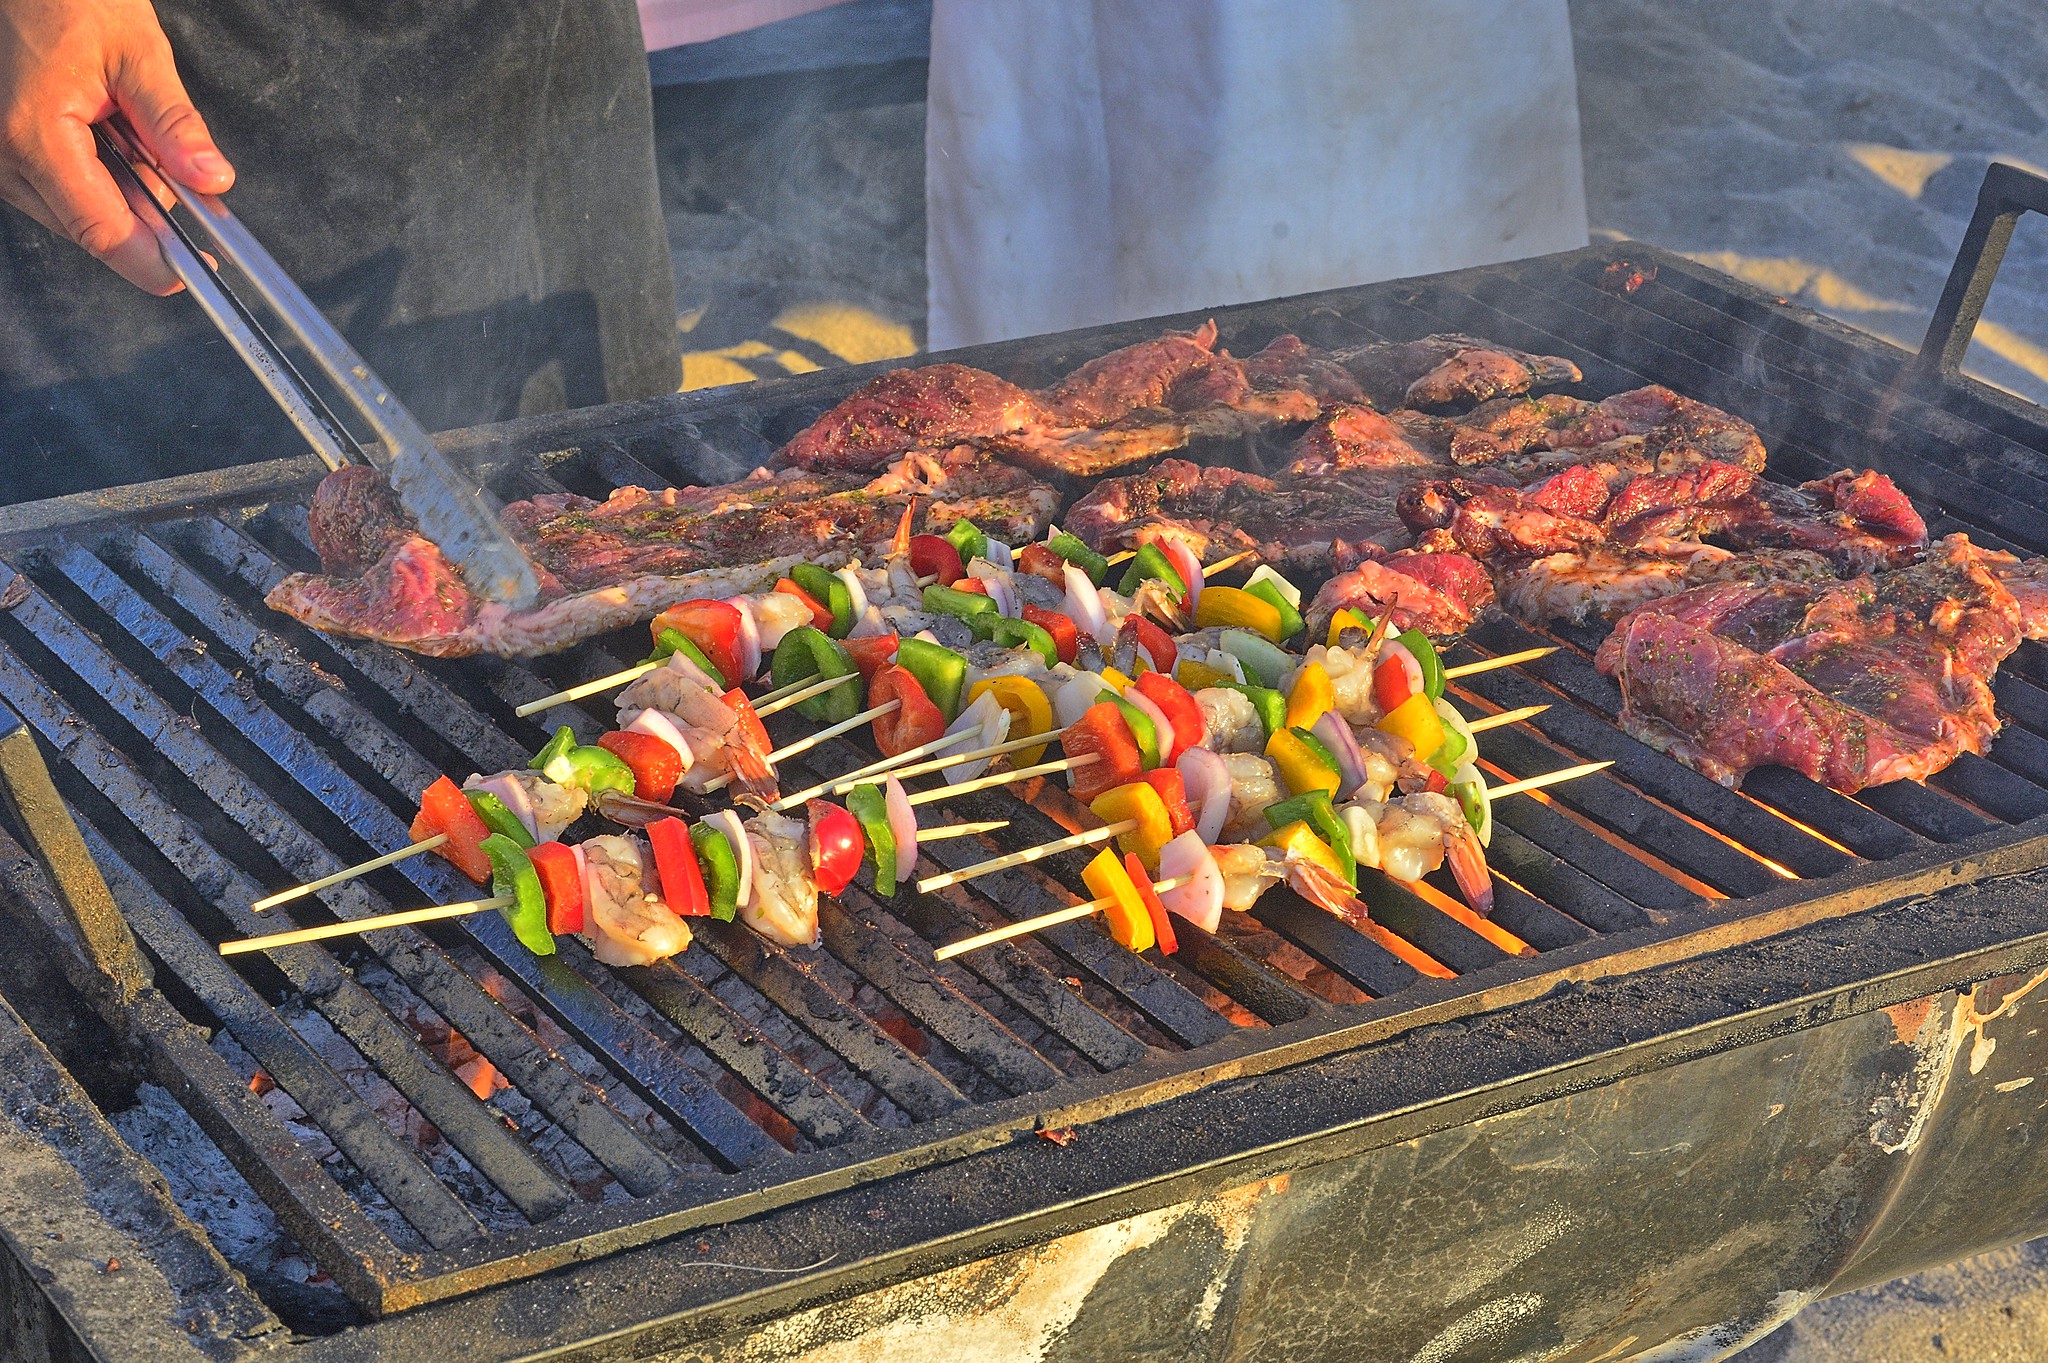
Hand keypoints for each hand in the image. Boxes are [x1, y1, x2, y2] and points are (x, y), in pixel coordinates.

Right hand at [0, 0, 232, 292]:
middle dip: (148, 215)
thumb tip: (210, 180)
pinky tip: (112, 138)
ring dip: (123, 192)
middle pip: (92, 229)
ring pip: (77, 214)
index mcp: (33, 135)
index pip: (102, 231)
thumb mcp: (137, 53)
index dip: (156, 262)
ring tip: (130, 130)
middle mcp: (5, 157)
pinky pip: (60, 190)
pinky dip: (100, 178)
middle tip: (178, 167)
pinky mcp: (4, 153)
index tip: (199, 269)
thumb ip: (174, 123)